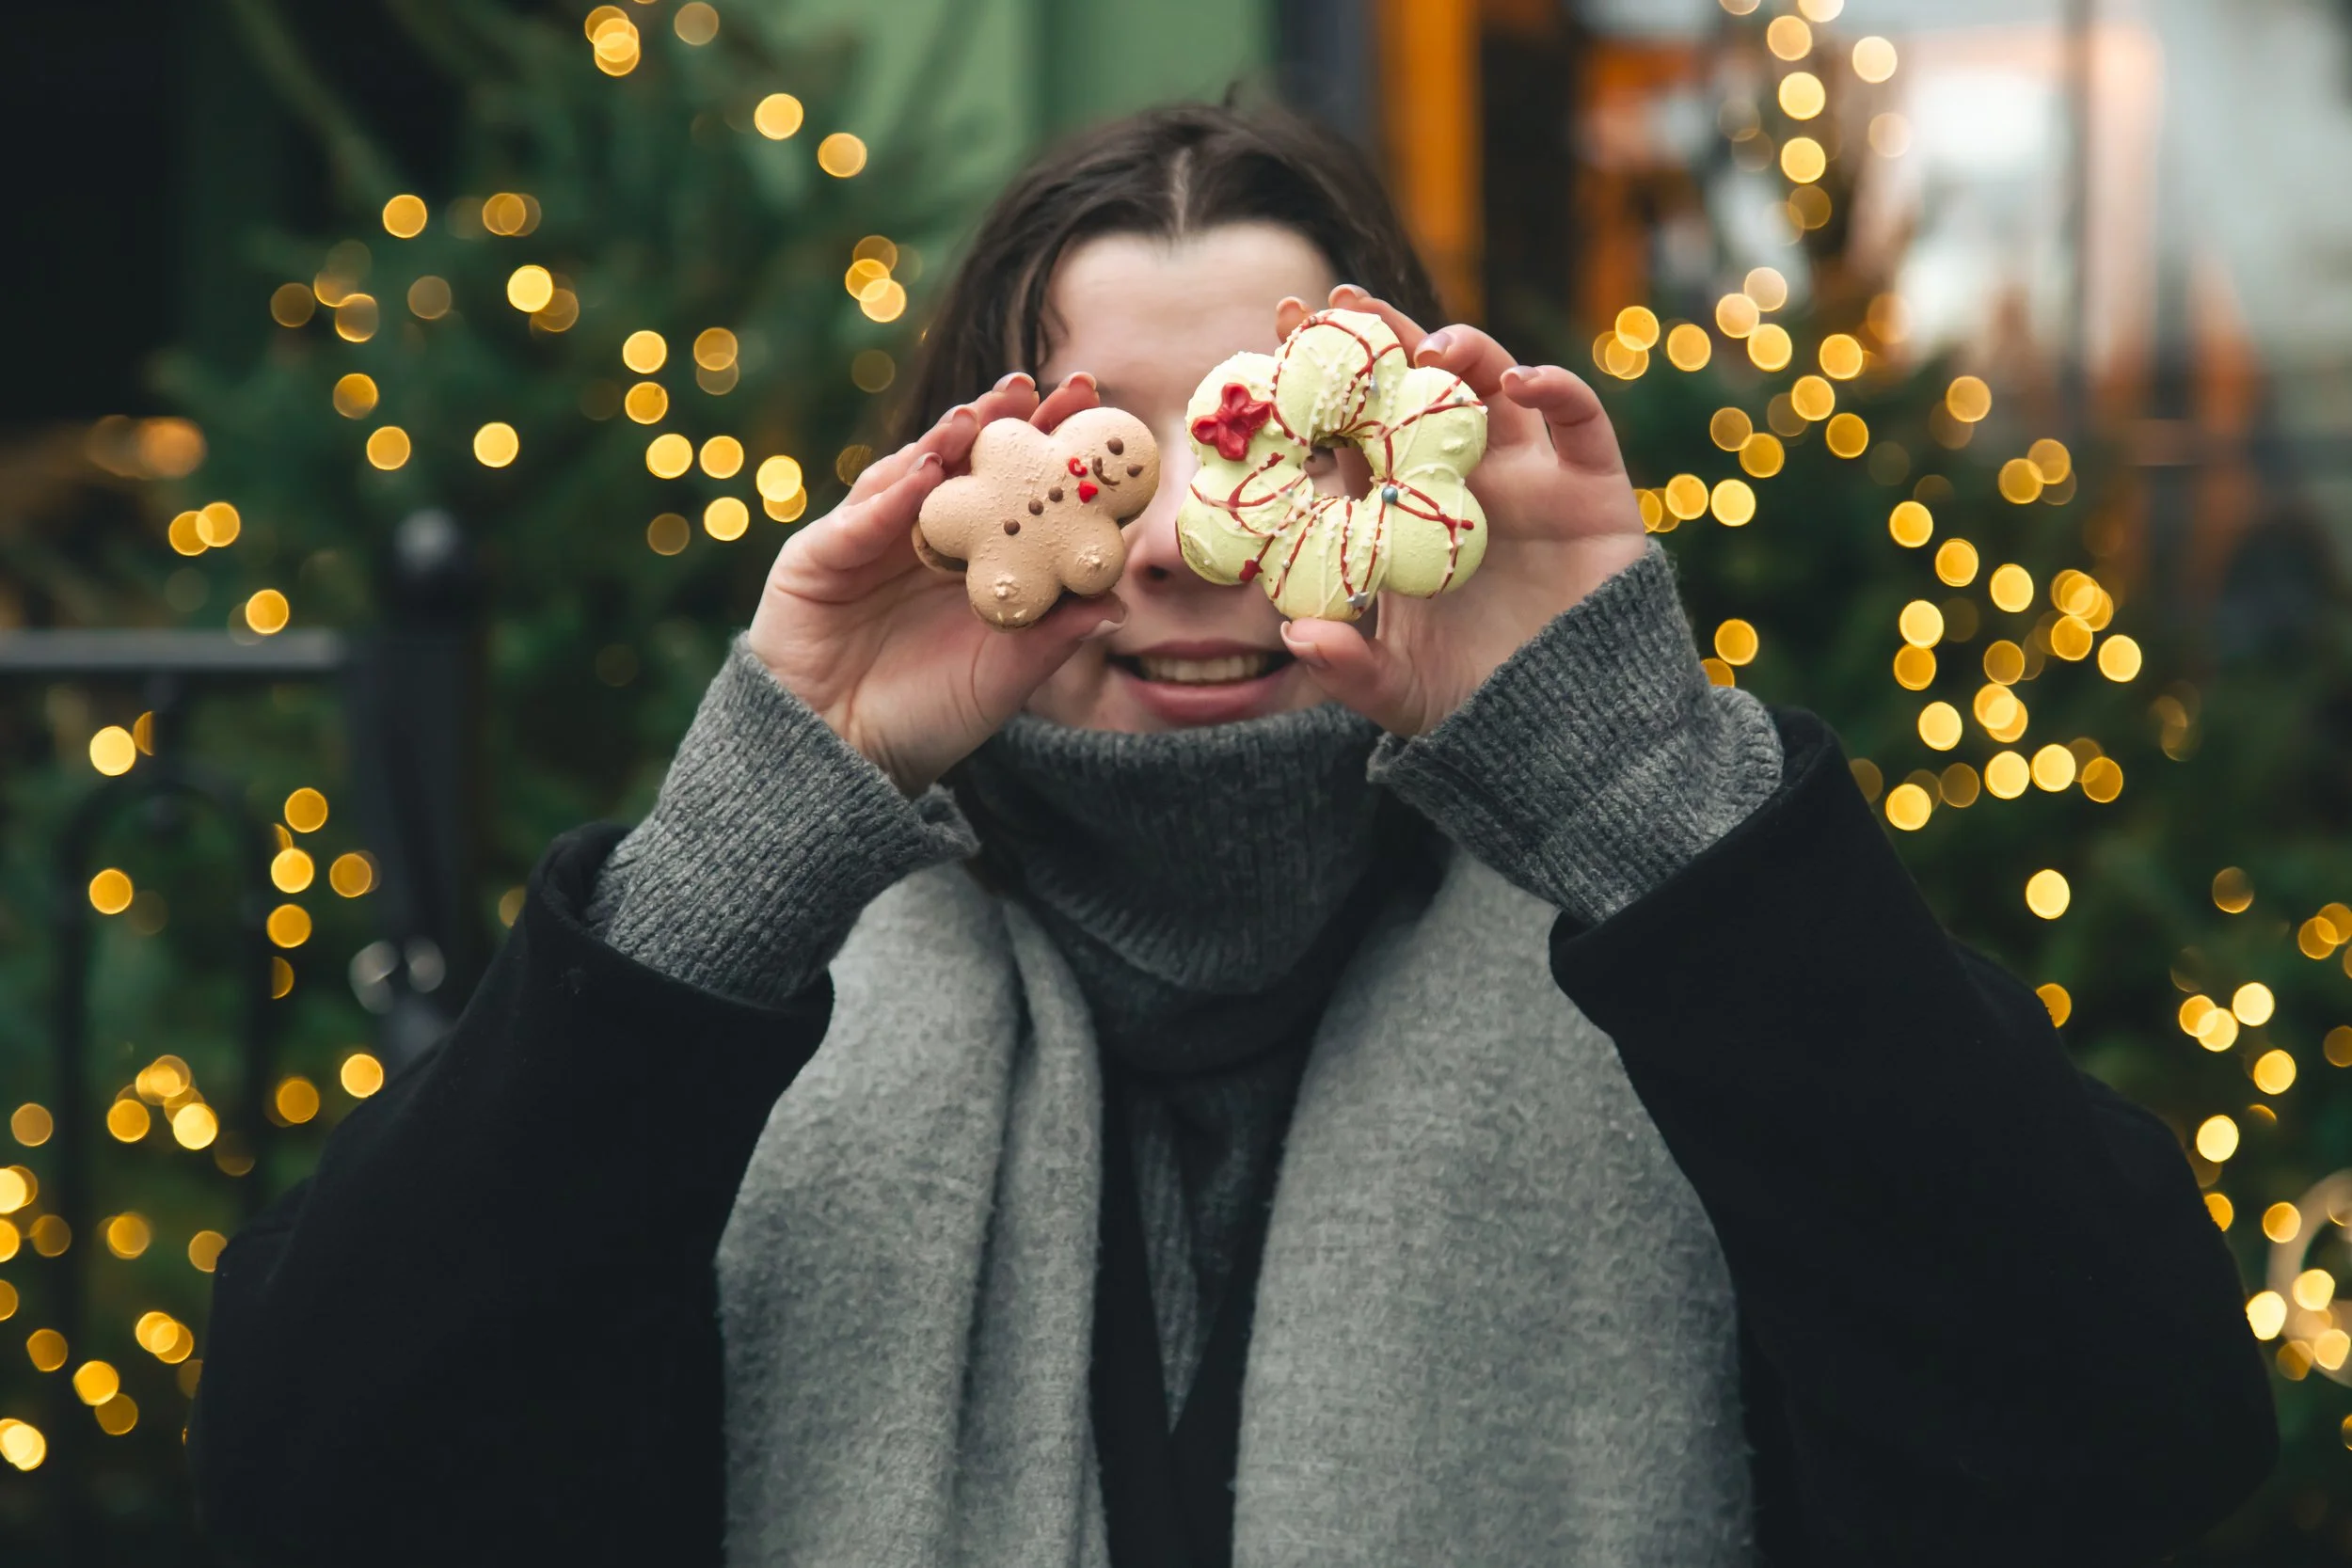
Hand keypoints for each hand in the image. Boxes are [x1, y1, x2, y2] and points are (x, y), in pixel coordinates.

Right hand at [746, 372, 1125, 793]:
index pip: (1019, 493)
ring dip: (949, 440)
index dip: (1054, 454)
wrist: (840, 758)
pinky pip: (860, 518)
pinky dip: (893, 493)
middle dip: (1006, 424)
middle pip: (969, 466)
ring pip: (912, 475)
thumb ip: (1055, 637)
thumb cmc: (927, 719)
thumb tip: (1119, 599)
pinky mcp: (819, 554)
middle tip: (1048, 388)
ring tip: (987, 413)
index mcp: (973, 558)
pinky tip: (926, 470)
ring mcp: (870, 539)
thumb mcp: (1005, 677)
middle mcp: (924, 537)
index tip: (1100, 418)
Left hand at [1275, 284, 1649, 736]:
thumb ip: (1348, 666)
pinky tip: (1521, 383)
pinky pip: (1580, 419)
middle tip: (1341, 303)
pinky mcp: (1591, 484)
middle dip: (1382, 338)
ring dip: (1466, 350)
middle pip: (1419, 386)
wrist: (1564, 722)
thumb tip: (1295, 639)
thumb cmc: (1473, 698)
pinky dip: (1556, 389)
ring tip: (1431, 346)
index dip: (1320, 380)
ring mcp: (1528, 473)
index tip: (1281, 329)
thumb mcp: (1398, 689)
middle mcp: (1463, 474)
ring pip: (1496, 385)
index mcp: (1404, 505)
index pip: (1354, 427)